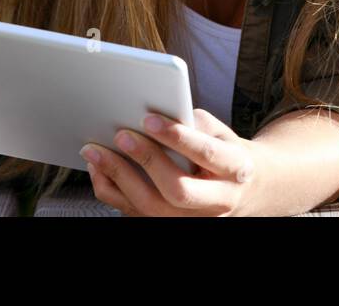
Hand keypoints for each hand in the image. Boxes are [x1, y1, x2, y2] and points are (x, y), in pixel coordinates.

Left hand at [80, 109, 261, 216]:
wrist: (242, 188)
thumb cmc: (226, 153)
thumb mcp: (221, 133)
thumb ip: (194, 124)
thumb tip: (156, 115)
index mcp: (236, 170)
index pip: (207, 155)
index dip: (178, 137)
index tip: (149, 119)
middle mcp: (217, 202)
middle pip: (177, 190)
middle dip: (146, 160)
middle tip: (121, 135)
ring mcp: (193, 220)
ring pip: (151, 208)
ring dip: (118, 177)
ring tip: (95, 150)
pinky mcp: (170, 224)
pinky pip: (134, 213)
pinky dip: (111, 190)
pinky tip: (100, 167)